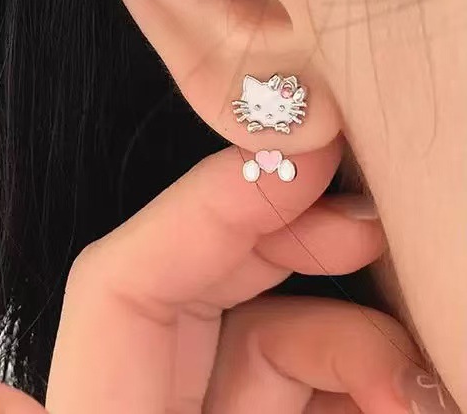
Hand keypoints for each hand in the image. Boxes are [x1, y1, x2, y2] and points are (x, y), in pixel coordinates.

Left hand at [0, 142, 444, 412]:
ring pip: (270, 340)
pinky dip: (365, 388)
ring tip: (430, 385)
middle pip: (195, 285)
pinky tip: (422, 401)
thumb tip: (173, 390)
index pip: (123, 286)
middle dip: (282, 238)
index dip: (205, 209)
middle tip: (368, 217)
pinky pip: (304, 392)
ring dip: (358, 346)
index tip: (298, 164)